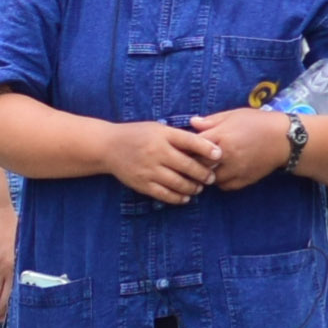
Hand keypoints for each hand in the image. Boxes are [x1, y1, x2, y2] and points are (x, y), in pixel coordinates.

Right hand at [101, 119, 218, 204]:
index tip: (219, 155)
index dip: (207, 149)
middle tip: (211, 177)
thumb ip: (179, 137)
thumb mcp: (158, 129)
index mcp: (163, 135)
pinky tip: (185, 197)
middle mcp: (156, 152)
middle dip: (204, 173)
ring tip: (199, 188)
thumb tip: (206, 145)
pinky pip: (164, 194)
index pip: (190, 141)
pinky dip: (178, 198)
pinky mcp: (142, 183)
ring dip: (193, 187)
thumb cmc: (138, 135)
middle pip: (187, 165)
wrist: (108, 146)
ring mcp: (149, 169)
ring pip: (178, 183)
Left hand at [188, 107, 299, 192]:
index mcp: (221, 136)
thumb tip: (192, 123)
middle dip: (193, 162)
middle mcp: (225, 156)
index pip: (192, 146)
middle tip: (191, 158)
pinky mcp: (243, 181)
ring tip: (208, 166)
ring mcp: (234, 170)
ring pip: (209, 178)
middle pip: (197, 164)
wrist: (285, 140)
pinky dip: (220, 181)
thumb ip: (212, 121)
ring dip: (206, 173)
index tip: (182, 146)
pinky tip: (222, 172)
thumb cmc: (259, 122)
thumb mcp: (235, 115)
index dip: (185, 146)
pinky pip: (223, 186)